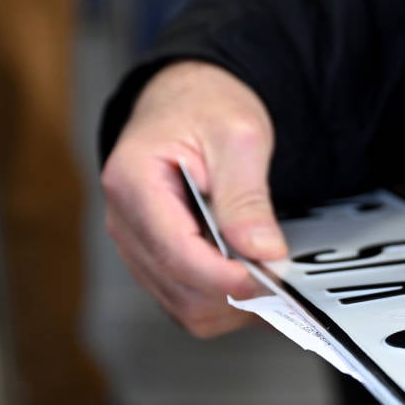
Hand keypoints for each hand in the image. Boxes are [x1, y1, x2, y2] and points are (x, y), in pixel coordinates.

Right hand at [100, 61, 287, 337]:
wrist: (189, 99)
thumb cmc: (206, 107)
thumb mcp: (240, 136)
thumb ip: (247, 196)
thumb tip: (262, 250)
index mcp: (133, 182)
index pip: (176, 252)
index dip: (226, 276)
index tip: (269, 277)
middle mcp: (124, 220)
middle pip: (179, 288)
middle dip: (234, 291)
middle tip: (281, 274)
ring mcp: (136, 245)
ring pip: (183, 305)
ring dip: (231, 302)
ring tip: (268, 275)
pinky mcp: (154, 259)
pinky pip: (186, 301)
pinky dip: (223, 301)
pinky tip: (249, 277)